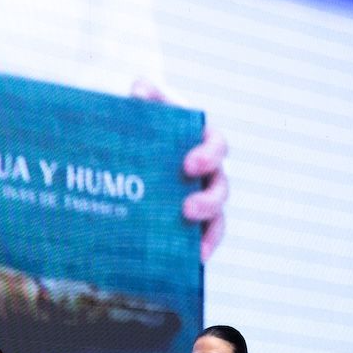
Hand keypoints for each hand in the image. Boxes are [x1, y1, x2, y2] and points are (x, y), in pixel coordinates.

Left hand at [133, 80, 229, 261]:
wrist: (131, 152)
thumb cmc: (143, 127)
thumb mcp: (144, 109)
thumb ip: (145, 96)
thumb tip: (140, 91)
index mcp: (200, 143)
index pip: (216, 146)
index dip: (207, 155)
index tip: (189, 165)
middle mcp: (208, 174)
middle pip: (220, 188)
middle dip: (208, 200)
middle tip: (187, 209)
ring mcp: (201, 200)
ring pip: (216, 219)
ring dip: (207, 231)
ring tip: (194, 247)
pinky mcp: (192, 225)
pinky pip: (204, 240)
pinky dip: (202, 250)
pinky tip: (194, 262)